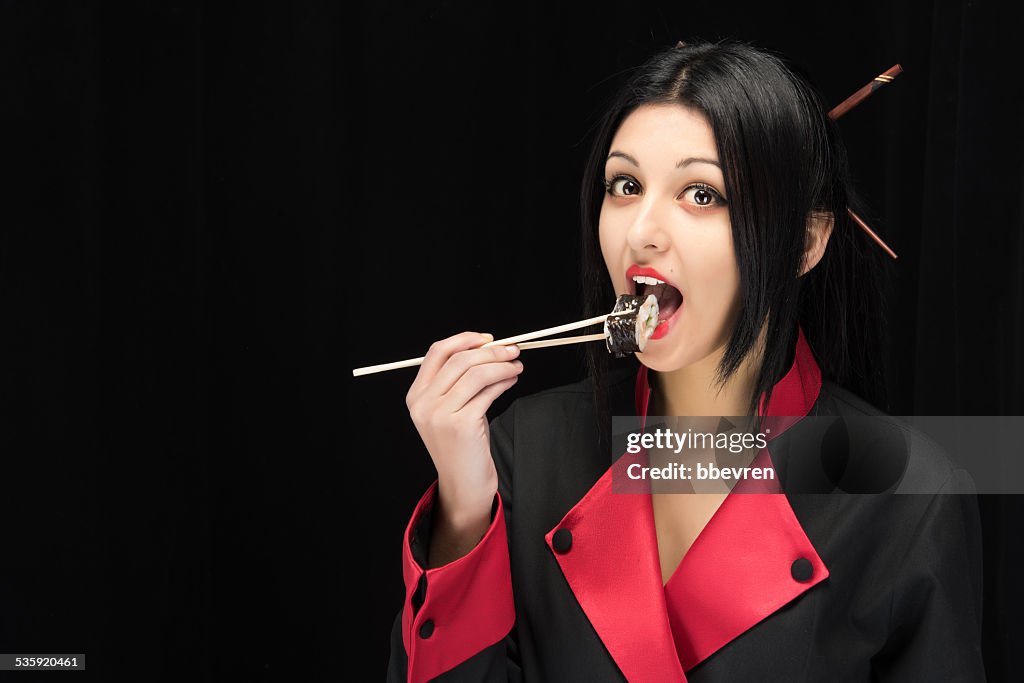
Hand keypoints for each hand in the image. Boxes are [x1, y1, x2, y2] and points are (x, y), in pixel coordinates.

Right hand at [405, 331, 522, 525]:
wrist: (463, 485)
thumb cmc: (462, 446)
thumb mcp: (452, 409)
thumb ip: (460, 381)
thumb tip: (488, 348)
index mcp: (416, 395)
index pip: (437, 352)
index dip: (464, 340)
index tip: (488, 339)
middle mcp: (423, 403)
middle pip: (460, 359)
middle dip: (492, 351)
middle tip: (513, 350)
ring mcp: (439, 414)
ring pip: (476, 373)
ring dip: (502, 364)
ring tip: (517, 365)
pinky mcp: (460, 424)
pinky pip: (487, 391)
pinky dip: (504, 380)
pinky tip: (512, 380)